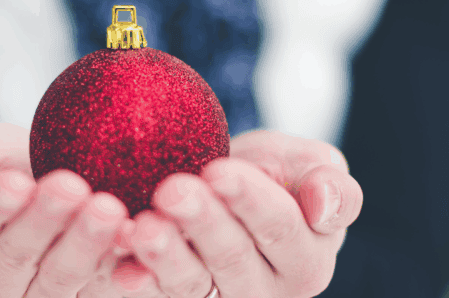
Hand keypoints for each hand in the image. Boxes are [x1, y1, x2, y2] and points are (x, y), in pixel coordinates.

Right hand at [0, 122, 132, 297]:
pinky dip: (122, 272)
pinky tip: (140, 251)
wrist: (46, 172)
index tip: (14, 181)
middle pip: (14, 259)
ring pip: (59, 278)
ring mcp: (37, 296)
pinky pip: (101, 287)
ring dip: (85, 245)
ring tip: (108, 209)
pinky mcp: (82, 293)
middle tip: (71, 186)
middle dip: (44, 222)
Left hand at [110, 130, 362, 297]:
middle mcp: (267, 289)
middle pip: (233, 257)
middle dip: (202, 221)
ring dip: (167, 256)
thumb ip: (329, 184)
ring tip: (144, 228)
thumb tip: (323, 204)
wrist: (225, 187)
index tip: (217, 171)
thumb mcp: (308, 166)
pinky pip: (162, 295)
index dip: (250, 200)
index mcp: (307, 257)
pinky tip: (122, 268)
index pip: (280, 227)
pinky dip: (141, 282)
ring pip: (194, 283)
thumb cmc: (271, 174)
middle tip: (172, 190)